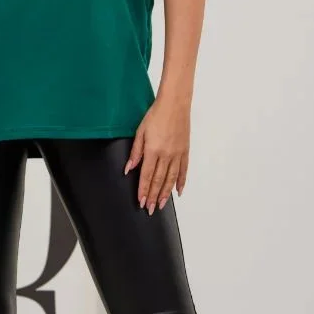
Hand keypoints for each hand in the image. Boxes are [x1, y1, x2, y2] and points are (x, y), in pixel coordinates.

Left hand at [124, 95, 190, 212]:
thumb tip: (129, 168)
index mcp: (153, 150)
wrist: (175, 104)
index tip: (141, 201)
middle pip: (158, 180)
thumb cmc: (156, 115)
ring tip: (161, 204)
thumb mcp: (140, 132)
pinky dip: (181, 182)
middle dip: (153, 196)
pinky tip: (178, 191)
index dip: (143, 190)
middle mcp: (166, 154)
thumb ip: (135, 152)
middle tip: (149, 209)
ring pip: (171, 179)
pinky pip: (183, 170)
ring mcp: (177, 154)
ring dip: (165, 193)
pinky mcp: (185, 151)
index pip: (146, 175)